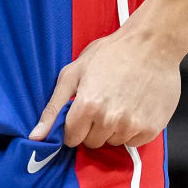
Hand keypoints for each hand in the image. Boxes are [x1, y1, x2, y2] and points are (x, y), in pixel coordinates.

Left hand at [29, 29, 180, 148]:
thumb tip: (35, 137)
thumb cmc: (112, 53)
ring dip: (113, 128)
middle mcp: (109, 120)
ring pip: (113, 142)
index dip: (75, 126)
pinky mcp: (151, 129)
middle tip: (103, 102)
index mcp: (87, 106)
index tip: (83, 111)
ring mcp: (132, 126)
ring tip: (121, 101)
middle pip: (92, 143)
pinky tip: (134, 107)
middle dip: (93, 127)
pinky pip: (133, 142)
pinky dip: (132, 130)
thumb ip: (53, 108)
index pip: (72, 138)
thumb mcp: (73, 73)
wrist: (152, 44)